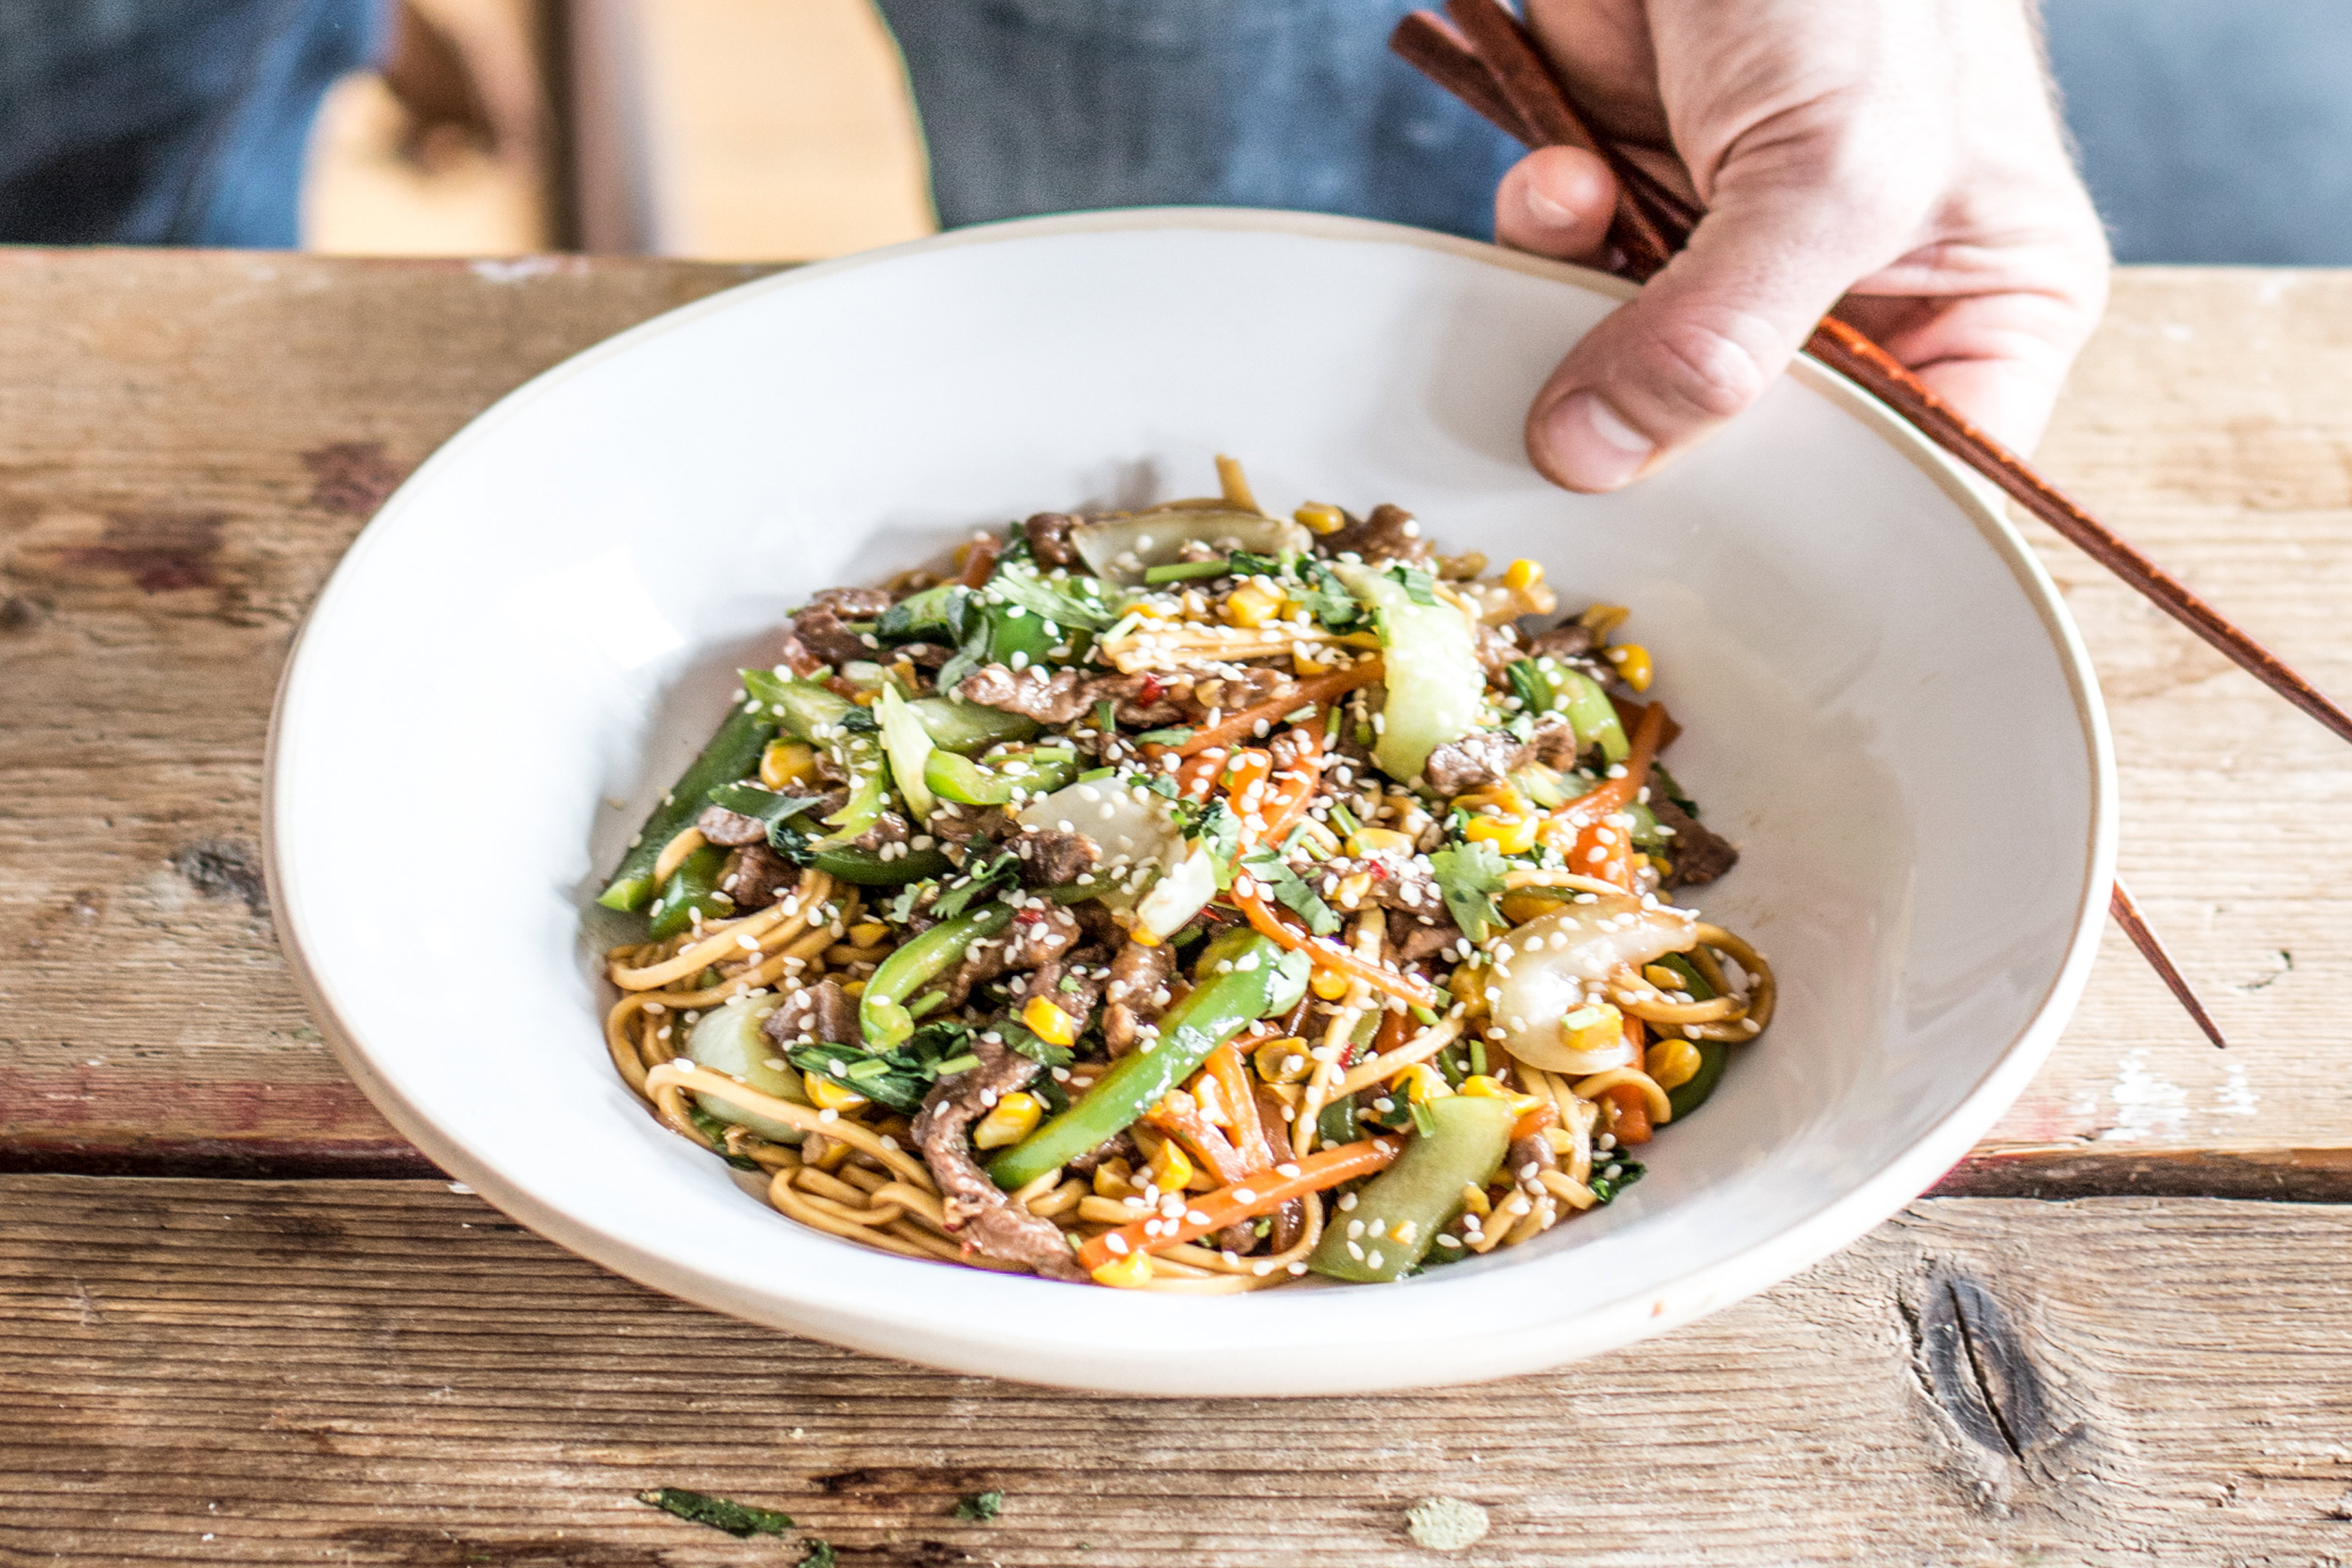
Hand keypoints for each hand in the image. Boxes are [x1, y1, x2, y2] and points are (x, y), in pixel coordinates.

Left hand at [1497, 0, 2109, 490]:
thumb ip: (1719, 337)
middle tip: (1592, 431)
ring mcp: (1740, 252)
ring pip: (1637, 368)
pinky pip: (1570, 278)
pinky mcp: (1643, 197)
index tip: (1726, 564)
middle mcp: (1863, 297)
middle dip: (1663, 421)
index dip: (1825, 524)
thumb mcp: (1830, 173)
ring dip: (1583, 314)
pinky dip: (1545, 232)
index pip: (1924, 479)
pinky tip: (1558, 167)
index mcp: (1983, 303)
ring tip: (1584, 216)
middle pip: (1750, 443)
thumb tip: (1594, 458)